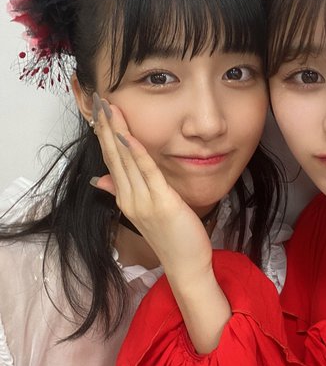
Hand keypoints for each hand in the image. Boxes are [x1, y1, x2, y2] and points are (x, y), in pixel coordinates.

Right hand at [90, 93, 212, 284]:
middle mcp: (129, 198)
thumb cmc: (172, 237)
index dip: (104, 134)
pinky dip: (136, 153)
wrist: (185, 265)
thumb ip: (122, 192)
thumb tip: (99, 179)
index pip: (111, 160)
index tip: (100, 111)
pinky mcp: (161, 203)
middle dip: (106, 126)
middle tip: (99, 100)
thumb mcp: (145, 212)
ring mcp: (142, 201)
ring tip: (109, 108)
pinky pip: (147, 172)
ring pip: (125, 160)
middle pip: (113, 156)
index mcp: (125, 198)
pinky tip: (128, 136)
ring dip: (116, 132)